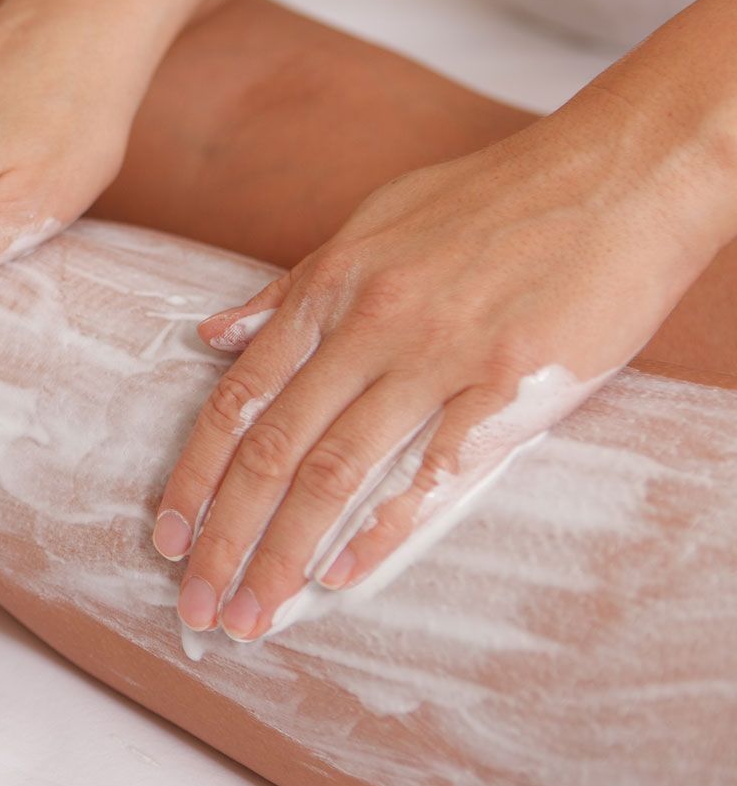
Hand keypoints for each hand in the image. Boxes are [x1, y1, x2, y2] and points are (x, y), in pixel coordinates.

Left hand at [153, 87, 733, 642]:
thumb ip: (290, 289)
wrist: (618, 171)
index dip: (194, 477)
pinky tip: (340, 577)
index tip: (166, 538)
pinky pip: (431, 471)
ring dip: (284, 554)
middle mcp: (369, 325)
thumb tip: (213, 335)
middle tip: (197, 602)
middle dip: (224, 537)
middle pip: (272, 450)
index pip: (237, 401)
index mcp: (331, 289)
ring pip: (335, 471)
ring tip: (253, 614)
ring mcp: (438, 356)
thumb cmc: (494, 198)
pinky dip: (380, 530)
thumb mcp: (371, 226)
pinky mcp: (509, 384)